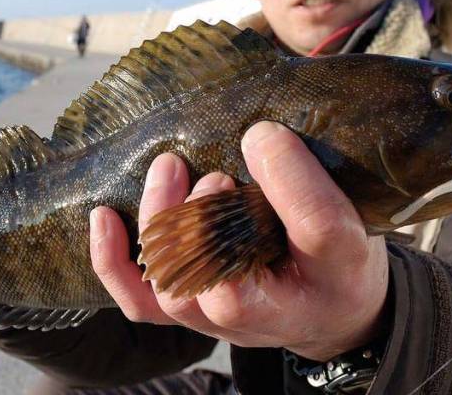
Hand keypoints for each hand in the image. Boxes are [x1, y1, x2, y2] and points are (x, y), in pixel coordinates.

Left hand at [90, 121, 388, 360]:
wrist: (333, 310)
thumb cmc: (338, 258)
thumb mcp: (347, 215)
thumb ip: (309, 178)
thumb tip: (258, 133)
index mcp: (329, 271)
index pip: (316, 228)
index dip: (288, 179)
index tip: (264, 136)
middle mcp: (269, 309)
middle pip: (225, 276)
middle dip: (204, 216)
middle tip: (215, 175)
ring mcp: (218, 316)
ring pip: (172, 287)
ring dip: (160, 225)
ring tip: (168, 170)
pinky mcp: (189, 313)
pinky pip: (141, 301)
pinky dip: (114, 263)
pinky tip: (104, 218)